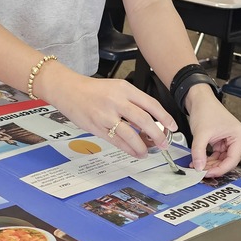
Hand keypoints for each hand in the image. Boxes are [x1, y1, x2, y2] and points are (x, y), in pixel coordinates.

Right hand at [37, 63, 176, 158]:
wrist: (68, 89)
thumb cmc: (92, 90)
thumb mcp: (116, 88)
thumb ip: (132, 103)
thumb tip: (150, 123)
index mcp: (124, 89)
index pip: (150, 104)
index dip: (164, 117)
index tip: (172, 126)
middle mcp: (116, 101)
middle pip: (144, 120)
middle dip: (157, 134)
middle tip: (163, 143)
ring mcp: (105, 115)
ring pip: (130, 134)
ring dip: (142, 146)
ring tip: (147, 151)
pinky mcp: (96, 127)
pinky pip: (116, 141)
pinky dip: (128, 149)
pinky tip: (134, 152)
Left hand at [185, 83, 240, 175]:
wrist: (200, 100)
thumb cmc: (207, 110)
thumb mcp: (201, 133)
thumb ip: (199, 152)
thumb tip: (199, 166)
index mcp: (240, 136)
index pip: (232, 160)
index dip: (219, 169)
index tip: (206, 173)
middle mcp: (239, 139)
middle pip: (227, 161)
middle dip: (213, 167)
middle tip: (200, 171)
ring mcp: (231, 141)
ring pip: (222, 160)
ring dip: (210, 164)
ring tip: (197, 165)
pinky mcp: (223, 142)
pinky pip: (217, 155)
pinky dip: (208, 159)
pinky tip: (199, 161)